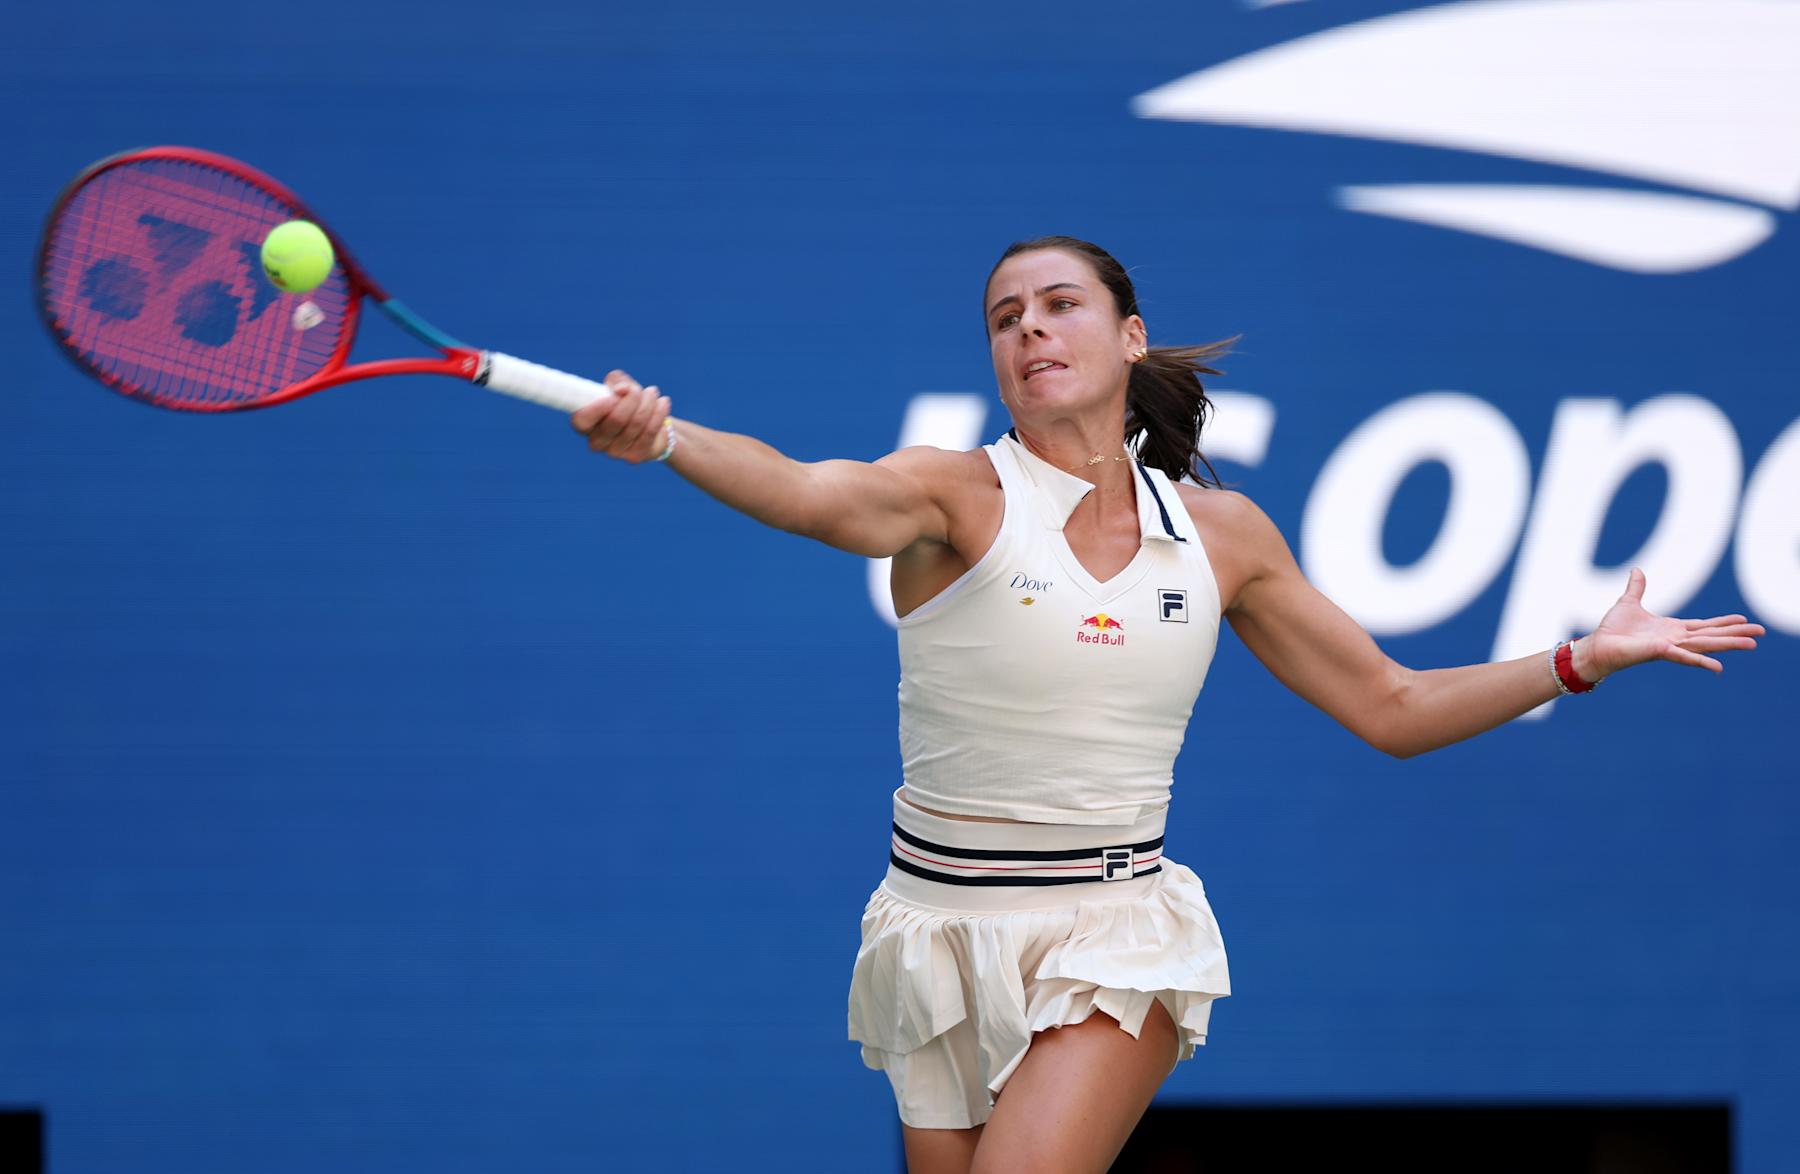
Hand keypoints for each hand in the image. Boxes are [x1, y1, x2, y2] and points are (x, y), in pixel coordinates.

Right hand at [570, 369, 673, 463]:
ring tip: (652, 392)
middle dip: (632, 399)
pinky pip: (650, 432)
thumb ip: (617, 381)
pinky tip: (663, 403)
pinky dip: (659, 413)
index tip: (615, 394)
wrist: (648, 422)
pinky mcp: (635, 457)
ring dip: (648, 403)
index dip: (598, 407)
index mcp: (585, 424)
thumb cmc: (627, 401)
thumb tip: (622, 389)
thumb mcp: (619, 384)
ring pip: (636, 423)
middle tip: (638, 389)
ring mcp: (615, 452)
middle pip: (616, 420)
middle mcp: (597, 442)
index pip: (582, 420)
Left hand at [1577, 567, 1764, 679]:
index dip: (1724, 623)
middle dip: (1736, 634)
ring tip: (1752, 644)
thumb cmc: (1612, 630)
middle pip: (1712, 635)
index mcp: (1671, 629)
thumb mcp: (1628, 603)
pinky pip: (1684, 657)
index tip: (1744, 620)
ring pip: (1705, 645)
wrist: (1597, 646)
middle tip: (1760, 633)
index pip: (1704, 625)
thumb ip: (1637, 588)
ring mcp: (1670, 647)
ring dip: (1729, 644)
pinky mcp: (1659, 652)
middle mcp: (1675, 639)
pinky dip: (1701, 661)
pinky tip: (1719, 667)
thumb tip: (1638, 570)